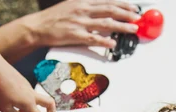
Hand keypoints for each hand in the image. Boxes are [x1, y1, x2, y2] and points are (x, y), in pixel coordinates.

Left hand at [0, 56, 58, 111]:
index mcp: (28, 104)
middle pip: (49, 104)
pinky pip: (30, 93)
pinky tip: (16, 101)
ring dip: (36, 107)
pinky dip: (28, 100)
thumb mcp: (3, 107)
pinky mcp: (23, 82)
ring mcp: (29, 87)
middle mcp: (32, 95)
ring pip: (38, 99)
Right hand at [25, 0, 139, 47]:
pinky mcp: (75, 36)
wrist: (38, 26)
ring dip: (121, 27)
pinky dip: (104, 41)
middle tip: (137, 18)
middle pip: (109, 10)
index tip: (133, 8)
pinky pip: (93, 38)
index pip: (107, 1)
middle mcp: (82, 9)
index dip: (123, 4)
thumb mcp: (72, 5)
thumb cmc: (54, 18)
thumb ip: (87, 6)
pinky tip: (113, 43)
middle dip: (126, 14)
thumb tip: (102, 8)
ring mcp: (79, 23)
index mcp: (83, 1)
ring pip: (105, 24)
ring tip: (132, 29)